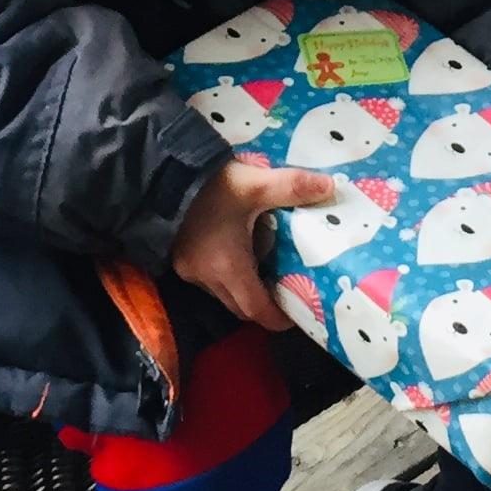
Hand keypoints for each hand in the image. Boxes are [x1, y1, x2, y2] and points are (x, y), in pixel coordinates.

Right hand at [171, 159, 335, 331]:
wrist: (160, 173)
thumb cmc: (210, 186)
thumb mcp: (256, 184)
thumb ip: (293, 187)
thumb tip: (330, 187)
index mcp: (227, 267)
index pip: (256, 310)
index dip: (278, 317)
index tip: (297, 313)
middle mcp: (205, 277)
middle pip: (240, 306)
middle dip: (263, 305)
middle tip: (286, 288)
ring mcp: (188, 269)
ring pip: (223, 294)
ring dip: (244, 288)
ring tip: (266, 267)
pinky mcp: (179, 258)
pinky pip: (208, 279)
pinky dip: (227, 275)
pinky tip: (238, 250)